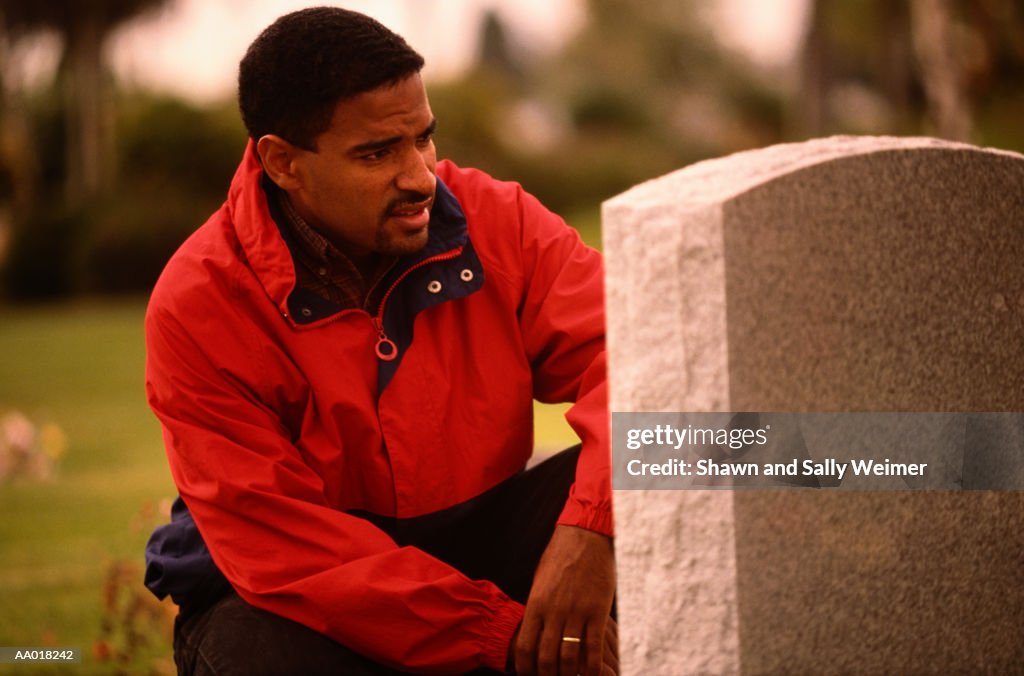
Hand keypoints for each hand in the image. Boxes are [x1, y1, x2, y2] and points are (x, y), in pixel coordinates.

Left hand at [511, 525, 615, 674]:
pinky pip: (594, 647)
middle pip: (546, 658)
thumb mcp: (540, 581)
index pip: (525, 647)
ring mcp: (576, 612)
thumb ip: (537, 607)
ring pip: (569, 657)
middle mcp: (554, 611)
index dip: (526, 669)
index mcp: (536, 604)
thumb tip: (533, 630)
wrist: (585, 535)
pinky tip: (593, 674)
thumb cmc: (560, 556)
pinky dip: (592, 667)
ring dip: (569, 675)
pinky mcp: (597, 610)